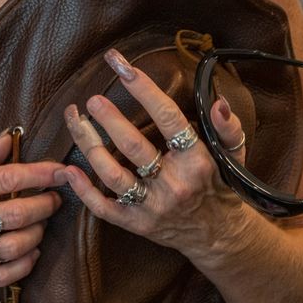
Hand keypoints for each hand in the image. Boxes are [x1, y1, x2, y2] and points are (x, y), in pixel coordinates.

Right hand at [0, 130, 62, 288]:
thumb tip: (10, 139)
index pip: (7, 178)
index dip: (40, 174)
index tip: (61, 170)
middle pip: (17, 213)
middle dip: (45, 204)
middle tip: (54, 199)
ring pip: (15, 245)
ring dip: (38, 234)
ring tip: (41, 224)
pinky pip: (4, 274)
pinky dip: (25, 264)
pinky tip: (31, 252)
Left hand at [54, 47, 253, 263]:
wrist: (218, 236)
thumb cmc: (223, 187)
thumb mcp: (234, 155)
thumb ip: (228, 127)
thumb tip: (217, 102)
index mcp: (196, 161)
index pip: (168, 118)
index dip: (143, 89)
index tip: (122, 66)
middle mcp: (173, 184)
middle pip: (133, 146)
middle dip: (109, 119)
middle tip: (91, 99)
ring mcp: (152, 207)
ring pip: (112, 175)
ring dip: (89, 146)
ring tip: (75, 120)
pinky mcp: (136, 224)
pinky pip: (104, 209)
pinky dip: (83, 191)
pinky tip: (68, 170)